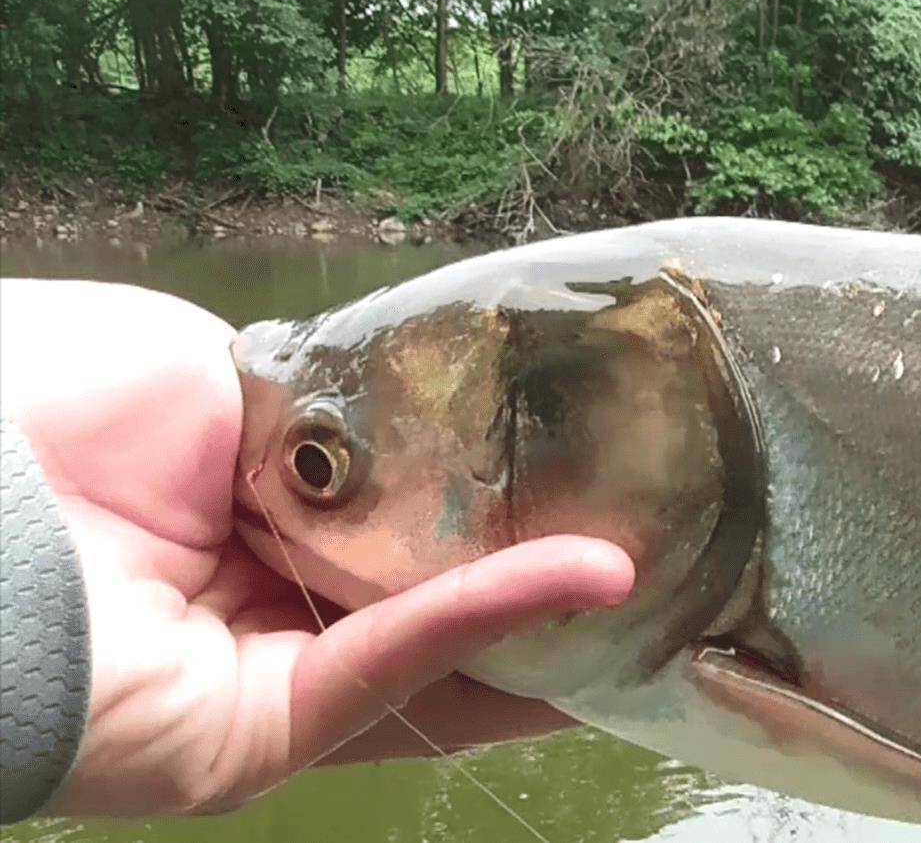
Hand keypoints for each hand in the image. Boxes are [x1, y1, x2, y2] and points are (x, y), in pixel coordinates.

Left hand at [0, 280, 634, 816]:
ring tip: (678, 567)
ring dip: (556, 613)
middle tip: (672, 509)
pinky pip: (398, 672)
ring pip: (442, 653)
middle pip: (435, 584)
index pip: (401, 505)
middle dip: (551, 550)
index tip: (593, 443)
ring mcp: (270, 674)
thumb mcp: (212, 365)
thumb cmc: (46, 408)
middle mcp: (265, 597)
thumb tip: (428, 425)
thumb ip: (330, 398)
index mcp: (246, 504)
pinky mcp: (268, 734)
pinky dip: (498, 620)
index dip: (497, 479)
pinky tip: (597, 576)